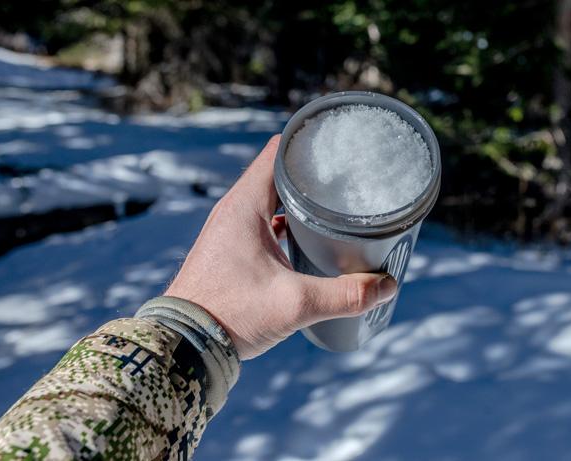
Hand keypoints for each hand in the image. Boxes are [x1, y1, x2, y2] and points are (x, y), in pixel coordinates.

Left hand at [165, 135, 397, 358]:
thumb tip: (386, 288)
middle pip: (279, 174)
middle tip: (349, 178)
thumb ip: (344, 296)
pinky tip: (309, 238)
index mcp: (244, 205)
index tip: (339, 146)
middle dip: (313, 173)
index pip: (277, 152)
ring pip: (272, 200)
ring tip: (336, 205)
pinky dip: (287, 223)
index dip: (308, 144)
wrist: (184, 346)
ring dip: (300, 200)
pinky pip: (264, 223)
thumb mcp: (294, 305)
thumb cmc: (229, 315)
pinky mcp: (232, 250)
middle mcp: (235, 210)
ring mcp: (231, 230)